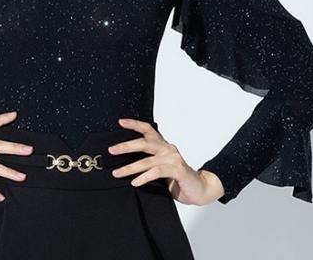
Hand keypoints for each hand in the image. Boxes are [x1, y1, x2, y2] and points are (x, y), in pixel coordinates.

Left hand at [108, 118, 224, 205]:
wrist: (200, 189)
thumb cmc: (178, 180)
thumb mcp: (161, 168)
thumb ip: (149, 164)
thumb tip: (126, 164)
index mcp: (163, 146)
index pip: (148, 130)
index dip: (134, 124)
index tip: (120, 122)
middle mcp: (167, 148)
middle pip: (144, 143)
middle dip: (126, 146)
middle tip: (112, 150)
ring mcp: (173, 158)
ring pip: (147, 160)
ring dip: (130, 167)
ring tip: (117, 173)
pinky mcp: (178, 170)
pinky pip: (157, 172)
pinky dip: (144, 177)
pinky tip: (135, 182)